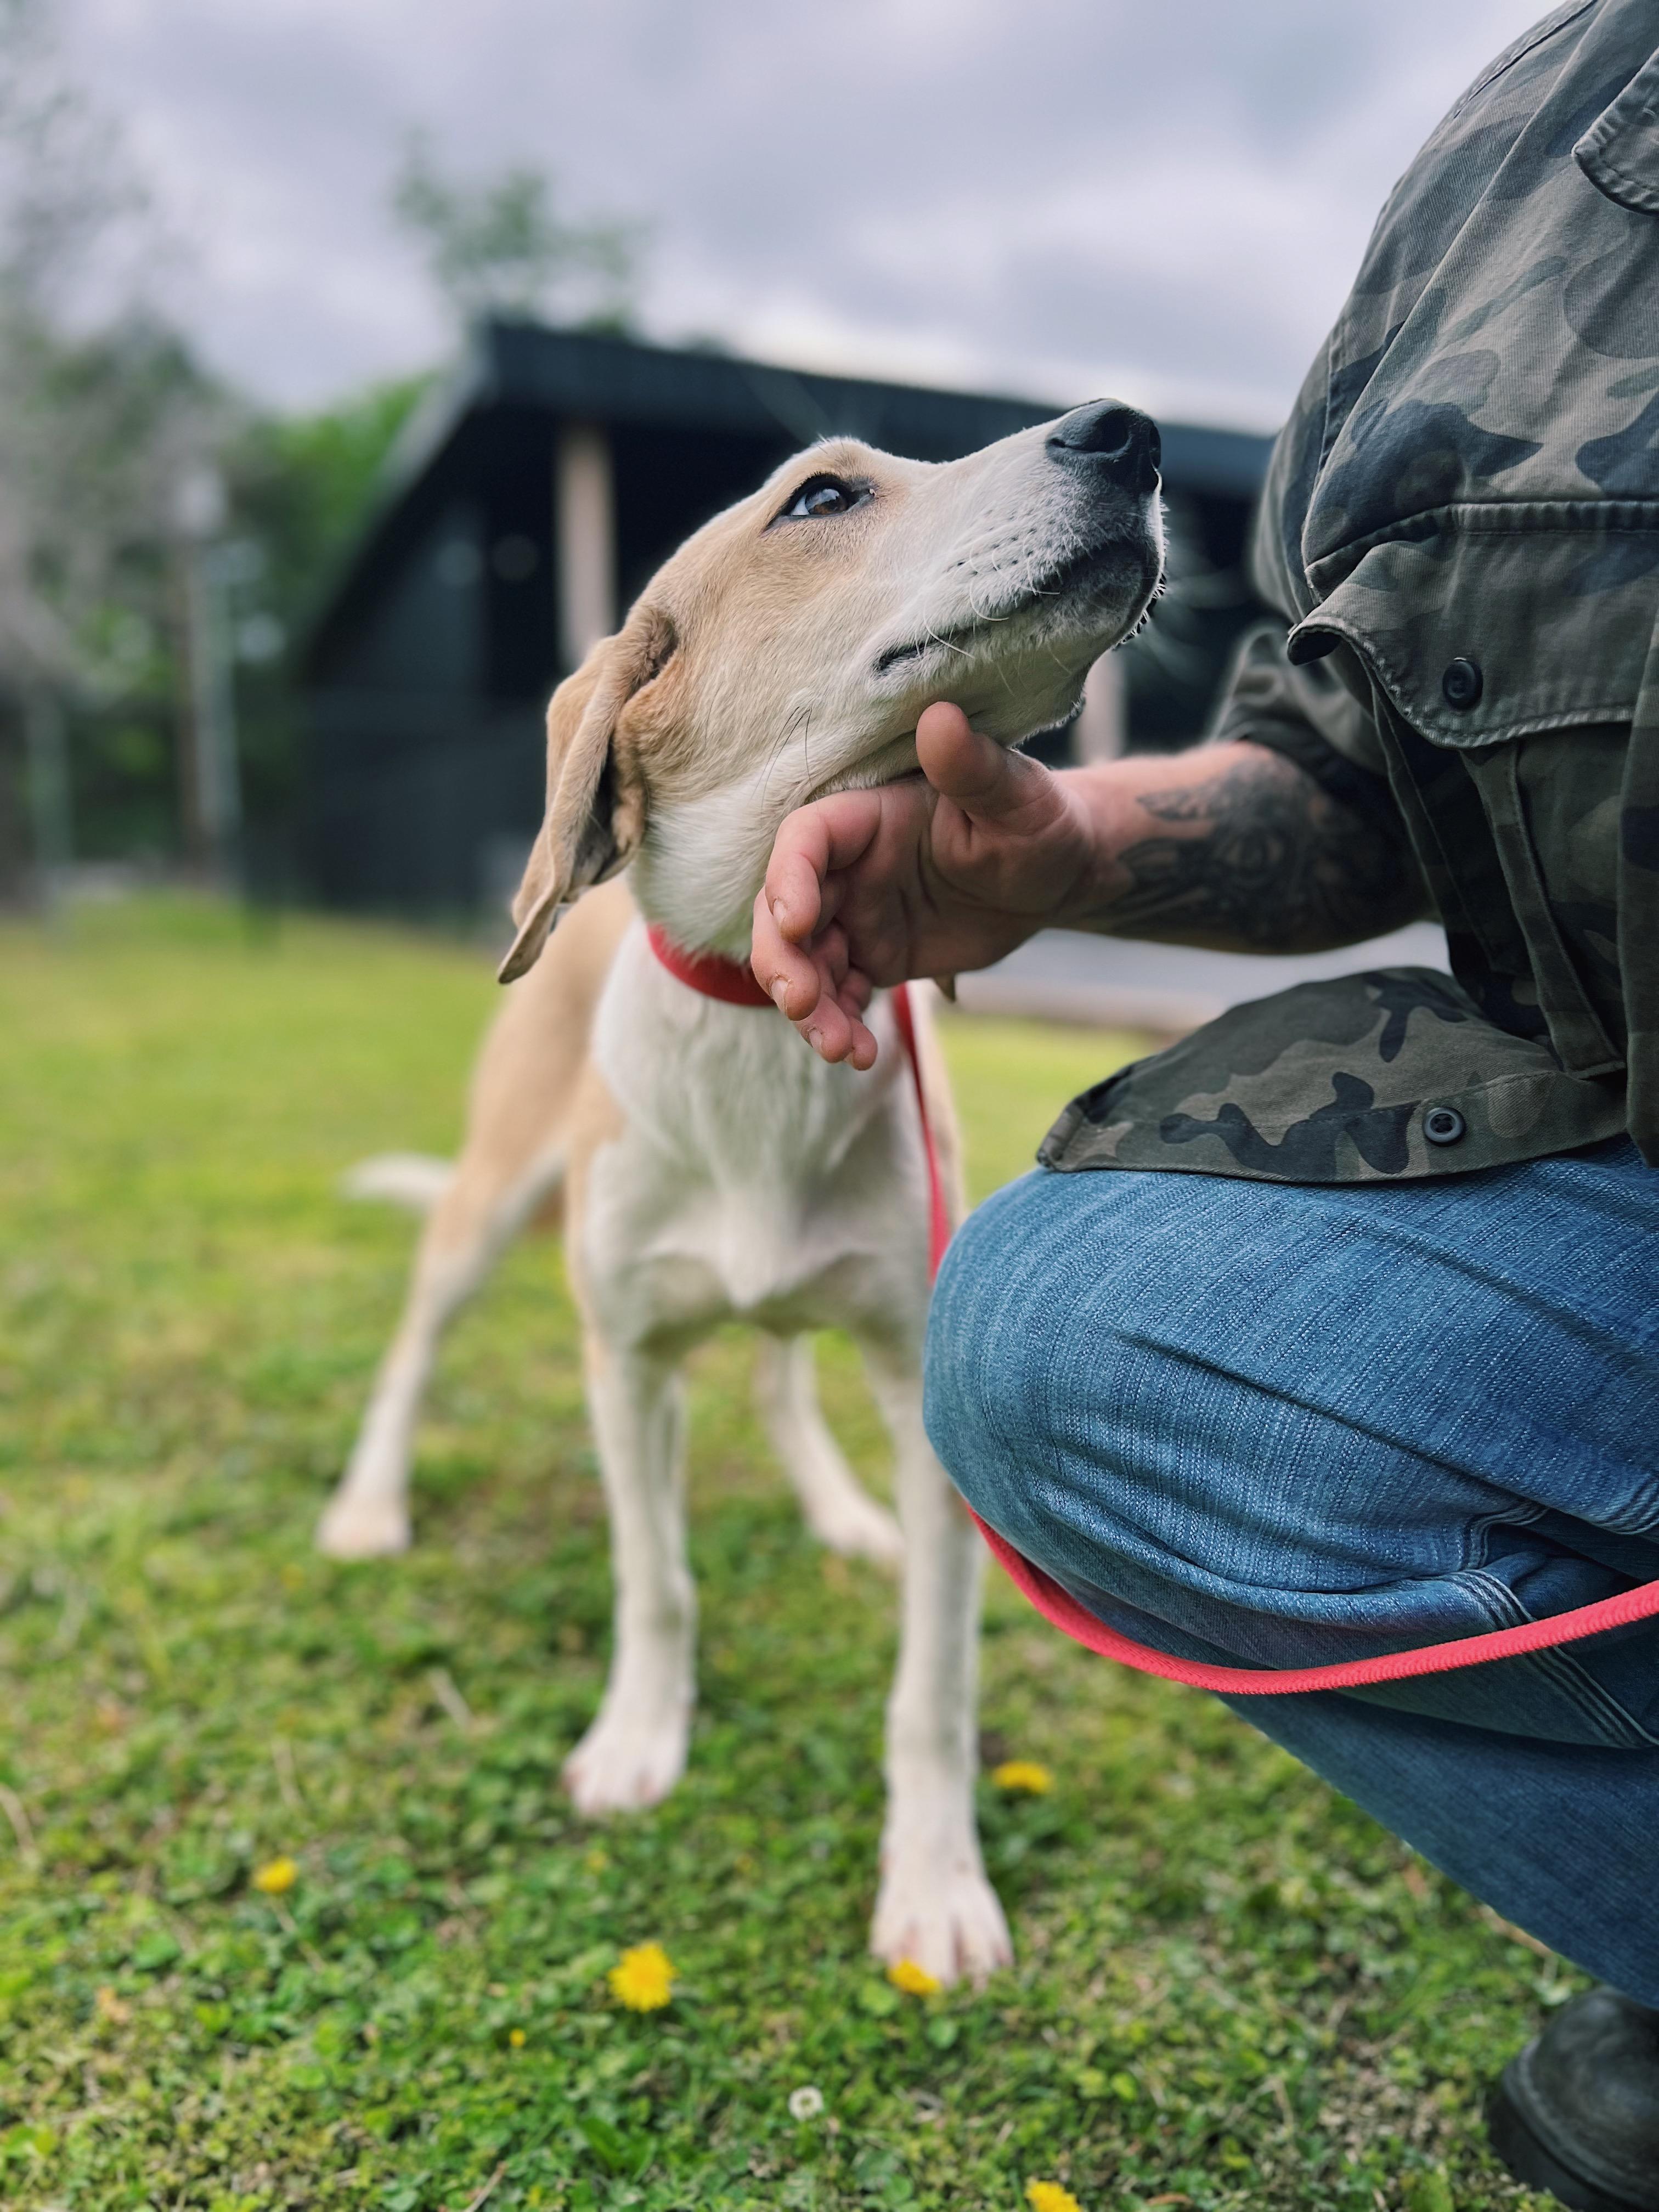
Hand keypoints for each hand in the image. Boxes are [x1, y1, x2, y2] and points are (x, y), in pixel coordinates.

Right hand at [750, 702, 1095, 1066]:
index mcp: (869, 817)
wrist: (1058, 874)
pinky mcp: (873, 956)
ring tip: (842, 1048)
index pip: (805, 841)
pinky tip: (858, 1054)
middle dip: (783, 959)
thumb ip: (973, 767)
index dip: (788, 879)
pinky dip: (839, 1025)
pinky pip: (838, 995)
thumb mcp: (1015, 796)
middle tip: (803, 1004)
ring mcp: (855, 915)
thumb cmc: (1040, 821)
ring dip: (810, 1007)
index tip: (799, 922)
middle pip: (784, 910)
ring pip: (805, 962)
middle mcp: (850, 866)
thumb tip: (941, 718)